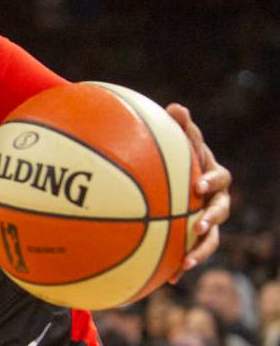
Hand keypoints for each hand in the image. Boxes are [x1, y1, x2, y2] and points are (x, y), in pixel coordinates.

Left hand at [166, 103, 231, 281]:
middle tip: (198, 225)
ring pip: (211, 239)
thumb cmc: (178, 157)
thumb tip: (177, 107)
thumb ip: (180, 128)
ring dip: (201, 250)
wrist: (176, 178)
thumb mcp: (180, 142)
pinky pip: (190, 253)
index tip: (198, 184)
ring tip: (187, 262)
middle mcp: (215, 200)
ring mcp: (206, 221)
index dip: (211, 181)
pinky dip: (181, 266)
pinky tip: (169, 280)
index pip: (219, 178)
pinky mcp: (194, 237)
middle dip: (211, 220)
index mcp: (213, 177)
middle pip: (220, 212)